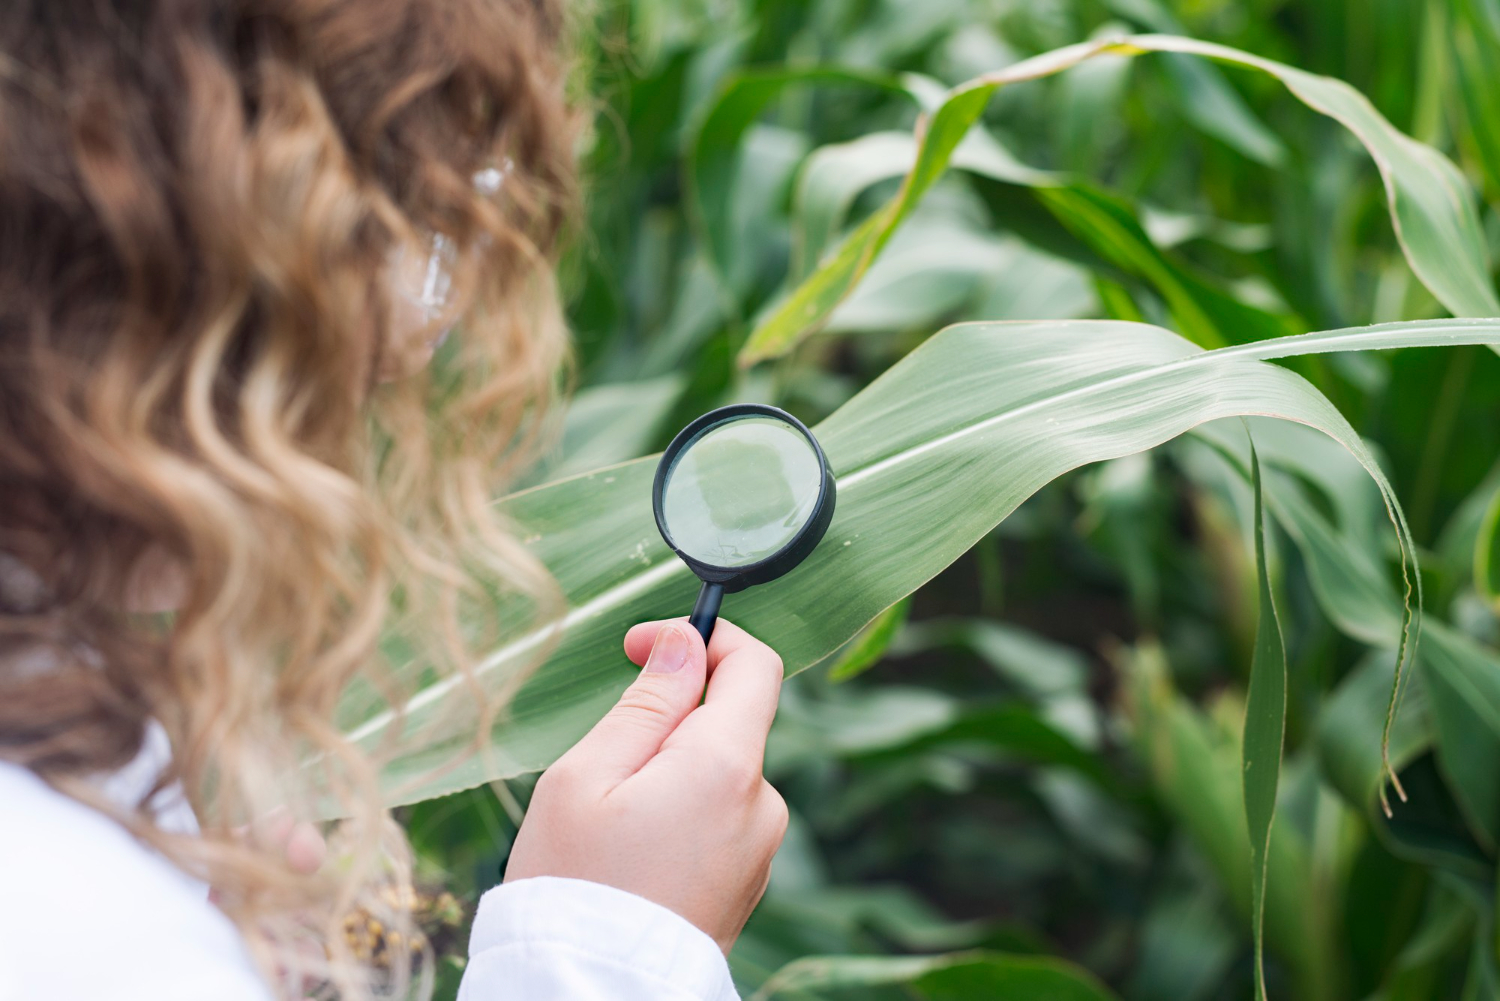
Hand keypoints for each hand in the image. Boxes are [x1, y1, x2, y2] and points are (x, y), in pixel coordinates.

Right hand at [504, 617, 788, 953]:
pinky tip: (631, 860)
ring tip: (609, 828)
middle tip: (601, 766)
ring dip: (668, 775)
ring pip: (717, 774)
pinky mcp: (747, 882)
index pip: (755, 665)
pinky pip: (718, 820)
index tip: (642, 645)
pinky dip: (678, 817)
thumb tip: (685, 641)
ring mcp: (760, 849)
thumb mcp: (586, 775)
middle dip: (667, 723)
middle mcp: (761, 805)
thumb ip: (646, 701)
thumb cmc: (574, 886)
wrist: (589, 992)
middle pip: (728, 723)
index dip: (703, 639)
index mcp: (726, 767)